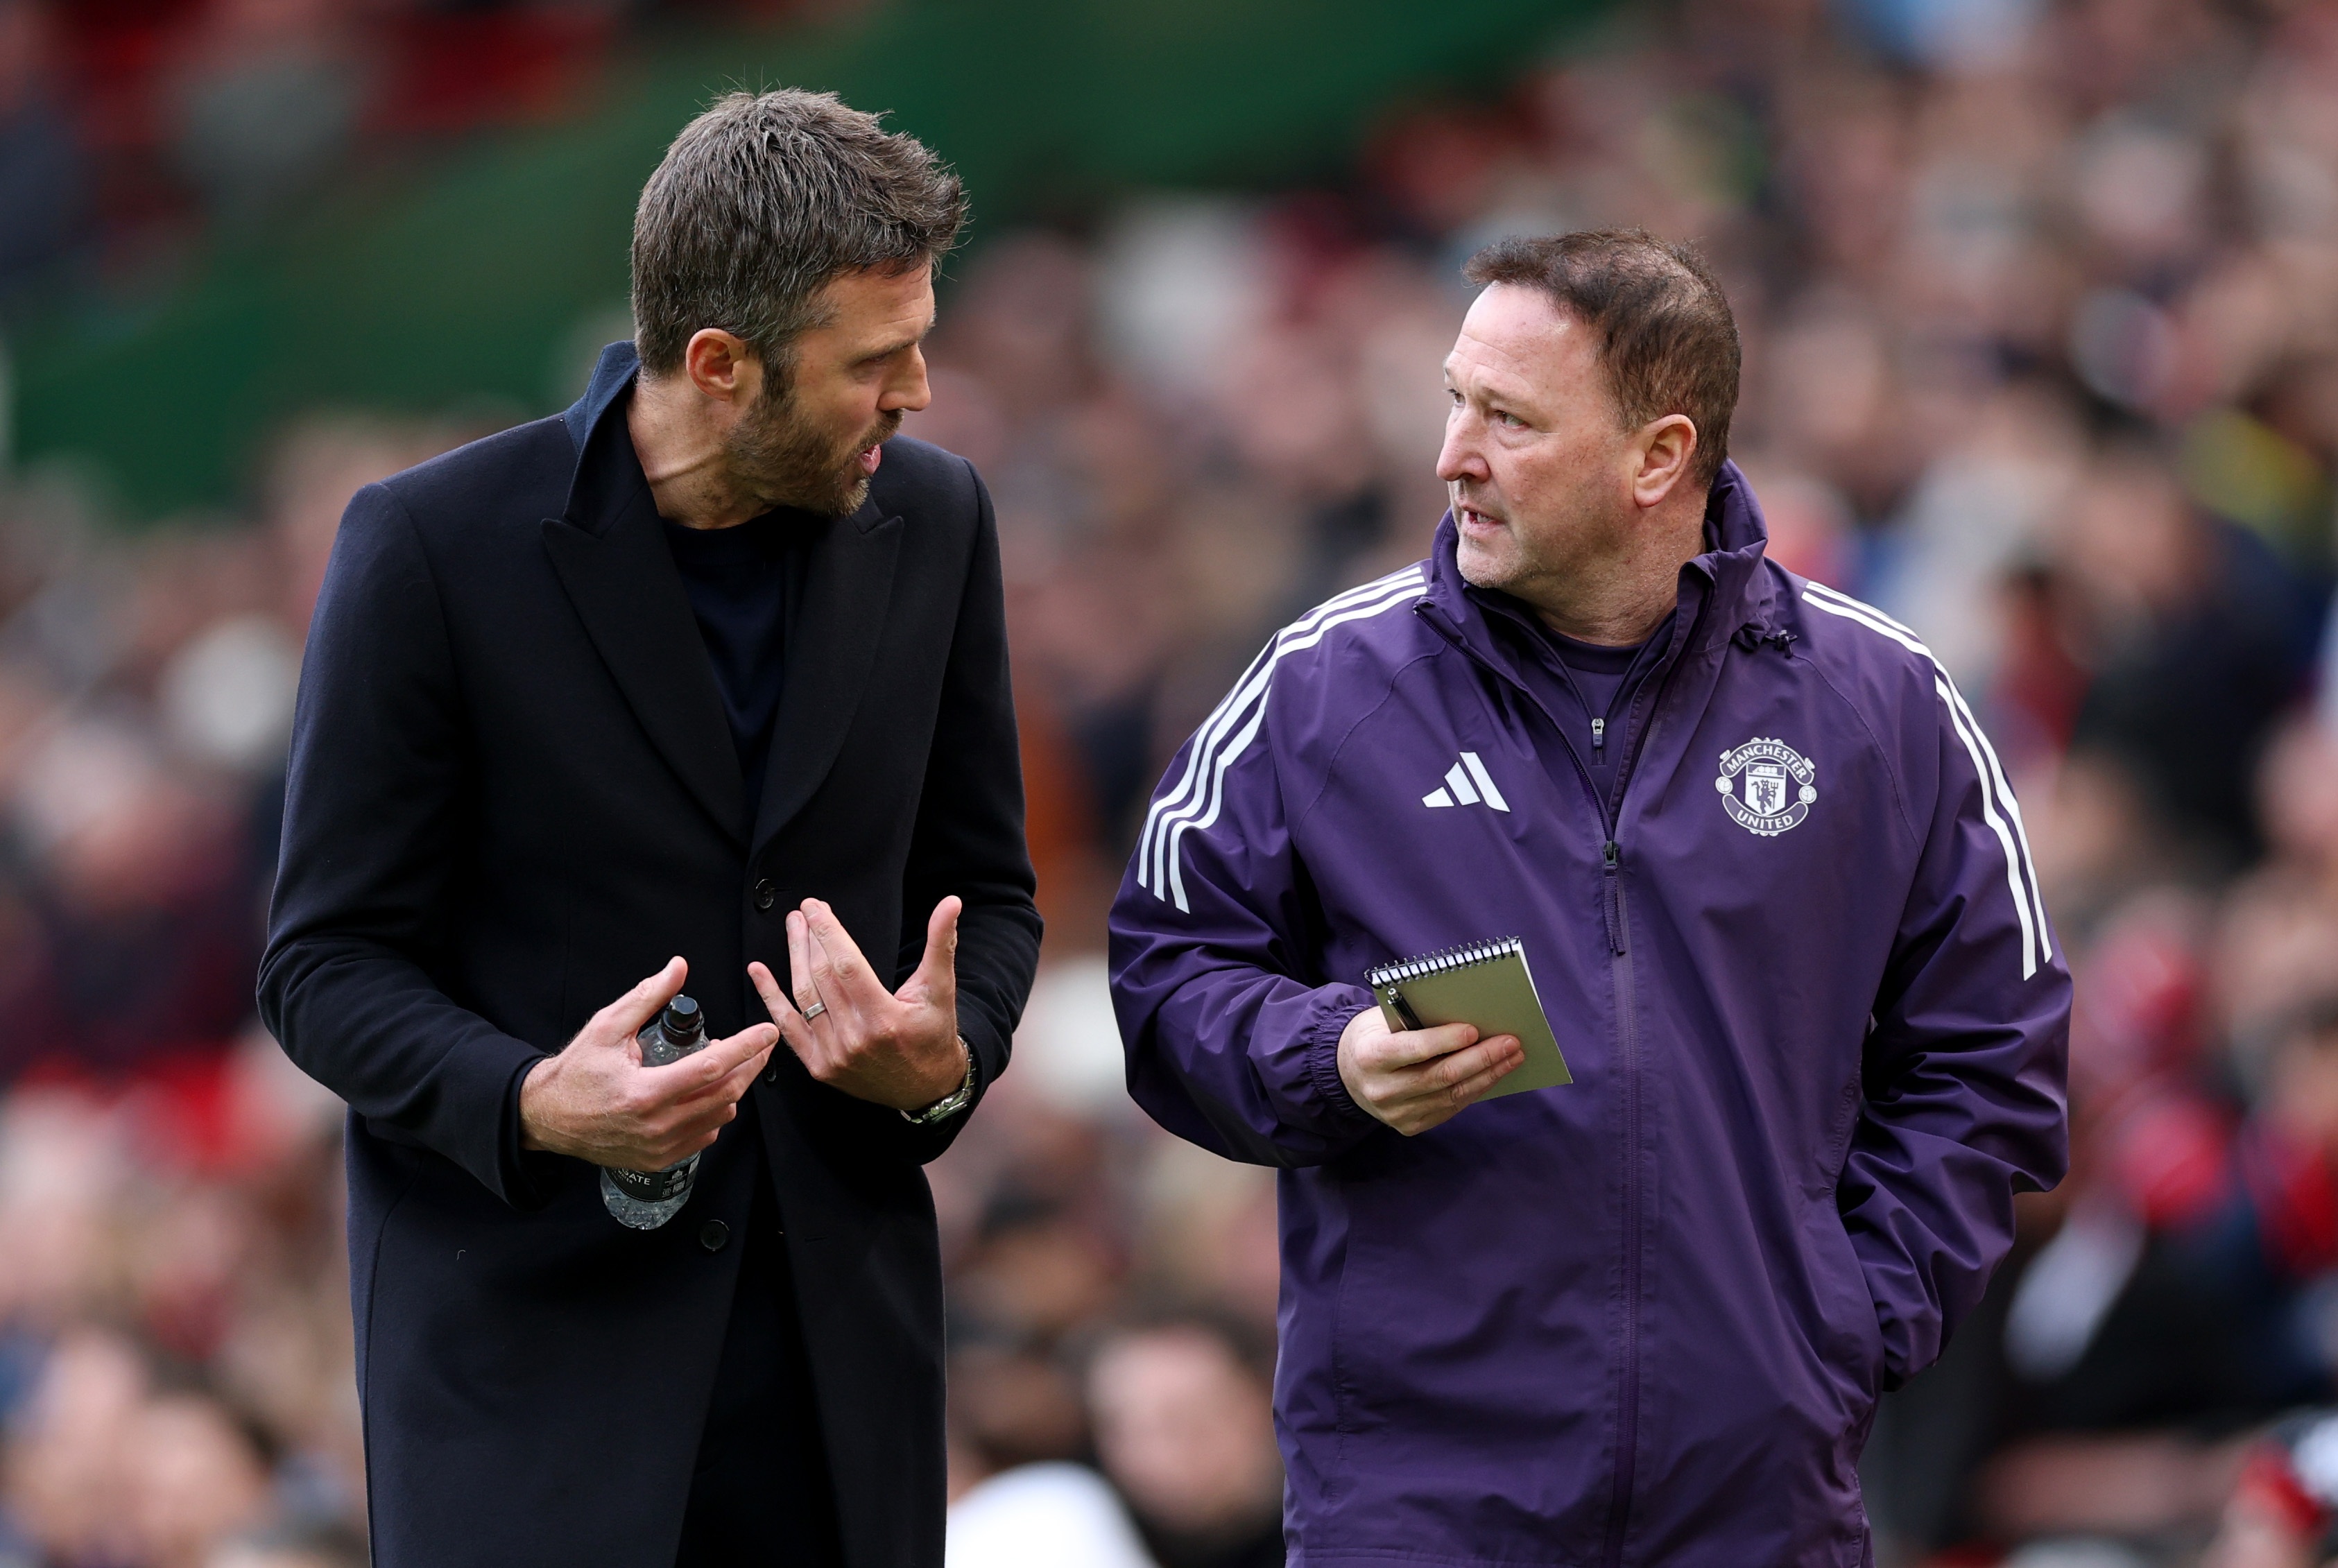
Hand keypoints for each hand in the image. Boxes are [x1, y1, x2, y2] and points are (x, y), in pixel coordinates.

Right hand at [518, 957, 776, 1170]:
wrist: (547, 1117)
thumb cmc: (576, 1071)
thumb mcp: (607, 1027)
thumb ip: (646, 997)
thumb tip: (678, 967)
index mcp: (644, 1093)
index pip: (710, 1068)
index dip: (745, 1048)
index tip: (768, 1032)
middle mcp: (656, 1126)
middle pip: (725, 1094)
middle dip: (751, 1066)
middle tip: (761, 1045)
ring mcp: (660, 1147)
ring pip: (720, 1116)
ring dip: (732, 1088)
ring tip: (726, 1064)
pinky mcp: (660, 1160)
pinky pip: (705, 1136)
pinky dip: (715, 1111)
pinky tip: (707, 1092)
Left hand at [749, 896, 965, 1111]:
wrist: (926, 1087)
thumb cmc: (933, 1034)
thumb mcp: (941, 989)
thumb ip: (940, 944)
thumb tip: (950, 904)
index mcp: (884, 1017)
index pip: (846, 964)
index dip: (828, 931)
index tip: (815, 907)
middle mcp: (855, 1038)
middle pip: (821, 976)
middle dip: (810, 938)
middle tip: (802, 912)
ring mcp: (833, 1055)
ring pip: (804, 996)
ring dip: (794, 958)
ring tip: (793, 929)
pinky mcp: (820, 1066)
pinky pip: (789, 1027)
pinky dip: (771, 998)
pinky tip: (760, 972)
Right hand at [1336, 1007, 1522, 1135]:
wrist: (1346, 1073)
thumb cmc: (1373, 1036)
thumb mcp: (1382, 1019)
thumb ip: (1416, 1020)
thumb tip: (1468, 1020)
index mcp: (1371, 1056)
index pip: (1414, 1049)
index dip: (1447, 1040)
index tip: (1475, 1029)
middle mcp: (1382, 1090)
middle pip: (1441, 1076)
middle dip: (1481, 1058)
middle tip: (1511, 1043)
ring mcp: (1396, 1113)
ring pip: (1452, 1095)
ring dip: (1488, 1075)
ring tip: (1512, 1057)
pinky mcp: (1410, 1126)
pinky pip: (1451, 1108)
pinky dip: (1475, 1089)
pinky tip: (1493, 1074)